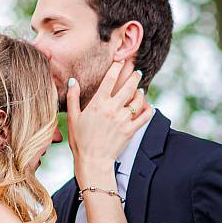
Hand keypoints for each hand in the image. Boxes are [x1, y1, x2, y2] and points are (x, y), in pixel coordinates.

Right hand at [67, 58, 151, 182]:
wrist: (93, 161)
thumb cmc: (80, 140)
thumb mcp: (73, 118)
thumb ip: (73, 97)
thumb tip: (73, 81)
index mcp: (97, 104)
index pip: (110, 79)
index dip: (117, 67)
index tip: (121, 61)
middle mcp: (112, 109)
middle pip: (128, 86)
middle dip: (134, 76)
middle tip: (137, 72)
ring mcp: (123, 120)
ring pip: (138, 100)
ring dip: (141, 93)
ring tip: (140, 90)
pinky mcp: (130, 130)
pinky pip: (144, 116)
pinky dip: (148, 110)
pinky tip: (149, 107)